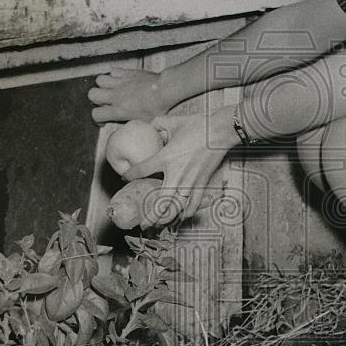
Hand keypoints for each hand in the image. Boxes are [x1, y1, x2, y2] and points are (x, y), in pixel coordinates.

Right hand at [88, 67, 173, 123]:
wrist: (165, 89)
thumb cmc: (157, 108)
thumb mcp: (143, 122)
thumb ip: (130, 123)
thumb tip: (125, 126)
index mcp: (119, 110)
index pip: (96, 114)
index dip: (98, 118)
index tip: (105, 119)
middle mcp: (115, 96)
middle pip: (92, 94)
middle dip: (96, 99)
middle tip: (106, 102)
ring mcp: (120, 82)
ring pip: (99, 80)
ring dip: (103, 85)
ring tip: (112, 89)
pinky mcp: (126, 72)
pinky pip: (112, 71)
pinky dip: (114, 75)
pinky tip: (121, 80)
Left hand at [123, 109, 236, 227]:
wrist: (220, 131)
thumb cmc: (198, 125)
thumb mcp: (173, 121)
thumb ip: (158, 124)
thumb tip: (150, 127)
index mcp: (165, 157)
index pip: (142, 170)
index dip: (130, 175)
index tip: (125, 177)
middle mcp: (176, 173)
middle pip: (161, 201)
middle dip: (151, 215)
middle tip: (143, 224)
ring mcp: (190, 181)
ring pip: (177, 206)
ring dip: (168, 217)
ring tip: (160, 224)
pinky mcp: (202, 182)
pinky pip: (194, 202)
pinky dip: (189, 211)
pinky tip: (183, 216)